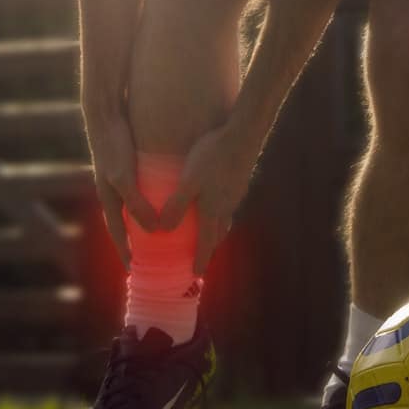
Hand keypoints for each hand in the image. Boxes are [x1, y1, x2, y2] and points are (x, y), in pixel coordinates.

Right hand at [85, 113, 156, 269]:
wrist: (106, 115)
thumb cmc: (113, 147)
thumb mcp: (124, 178)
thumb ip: (137, 203)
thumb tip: (153, 230)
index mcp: (109, 197)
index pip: (117, 232)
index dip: (124, 250)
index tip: (132, 269)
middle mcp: (114, 190)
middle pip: (126, 221)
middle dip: (136, 240)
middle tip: (150, 256)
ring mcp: (121, 178)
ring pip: (134, 206)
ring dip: (145, 220)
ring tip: (161, 232)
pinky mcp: (130, 165)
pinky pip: (142, 189)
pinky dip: (151, 200)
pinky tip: (165, 200)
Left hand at [158, 125, 255, 273]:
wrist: (243, 135)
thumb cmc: (211, 157)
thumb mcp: (188, 181)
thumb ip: (176, 205)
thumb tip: (165, 230)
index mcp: (212, 210)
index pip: (206, 242)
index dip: (200, 258)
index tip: (195, 274)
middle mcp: (226, 207)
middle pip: (218, 234)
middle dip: (209, 247)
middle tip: (202, 257)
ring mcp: (235, 194)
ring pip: (225, 219)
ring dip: (217, 230)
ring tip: (209, 234)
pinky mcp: (239, 182)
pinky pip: (228, 205)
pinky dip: (221, 212)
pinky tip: (216, 202)